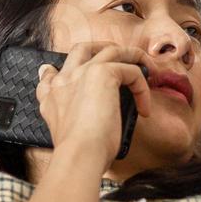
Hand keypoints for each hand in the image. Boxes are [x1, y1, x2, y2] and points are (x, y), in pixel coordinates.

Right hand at [35, 42, 152, 164]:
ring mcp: (82, 72)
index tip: (79, 71)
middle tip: (123, 59)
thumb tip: (58, 97)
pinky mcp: (103, 73)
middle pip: (83, 48)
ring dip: (133, 56)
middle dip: (104, 48)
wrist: (79, 153)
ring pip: (112, 49)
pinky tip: (144, 108)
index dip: (68, 68)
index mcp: (53, 93)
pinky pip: (132, 70)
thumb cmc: (76, 149)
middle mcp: (65, 78)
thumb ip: (56, 110)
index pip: (52, 72)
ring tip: (149, 69)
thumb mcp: (57, 127)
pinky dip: (143, 88)